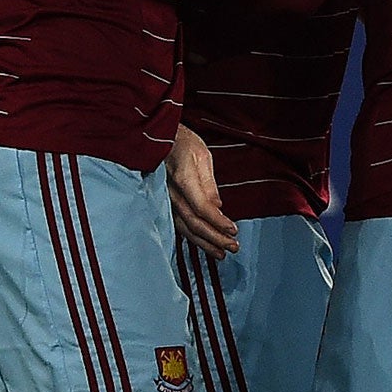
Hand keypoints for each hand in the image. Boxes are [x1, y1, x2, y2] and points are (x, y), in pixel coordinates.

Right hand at [168, 125, 237, 257]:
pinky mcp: (165, 204)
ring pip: (185, 228)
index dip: (217, 221)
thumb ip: (209, 184)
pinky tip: (204, 245)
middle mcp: (171, 193)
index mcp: (182, 179)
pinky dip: (193, 237)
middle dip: (215, 237)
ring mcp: (166, 200)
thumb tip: (218, 207)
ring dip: (205, 243)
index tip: (233, 230)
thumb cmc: (182, 142)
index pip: (201, 207)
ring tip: (222, 253)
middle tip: (234, 247)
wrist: (157, 138)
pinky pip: (179, 224)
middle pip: (194, 222)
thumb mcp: (202, 156)